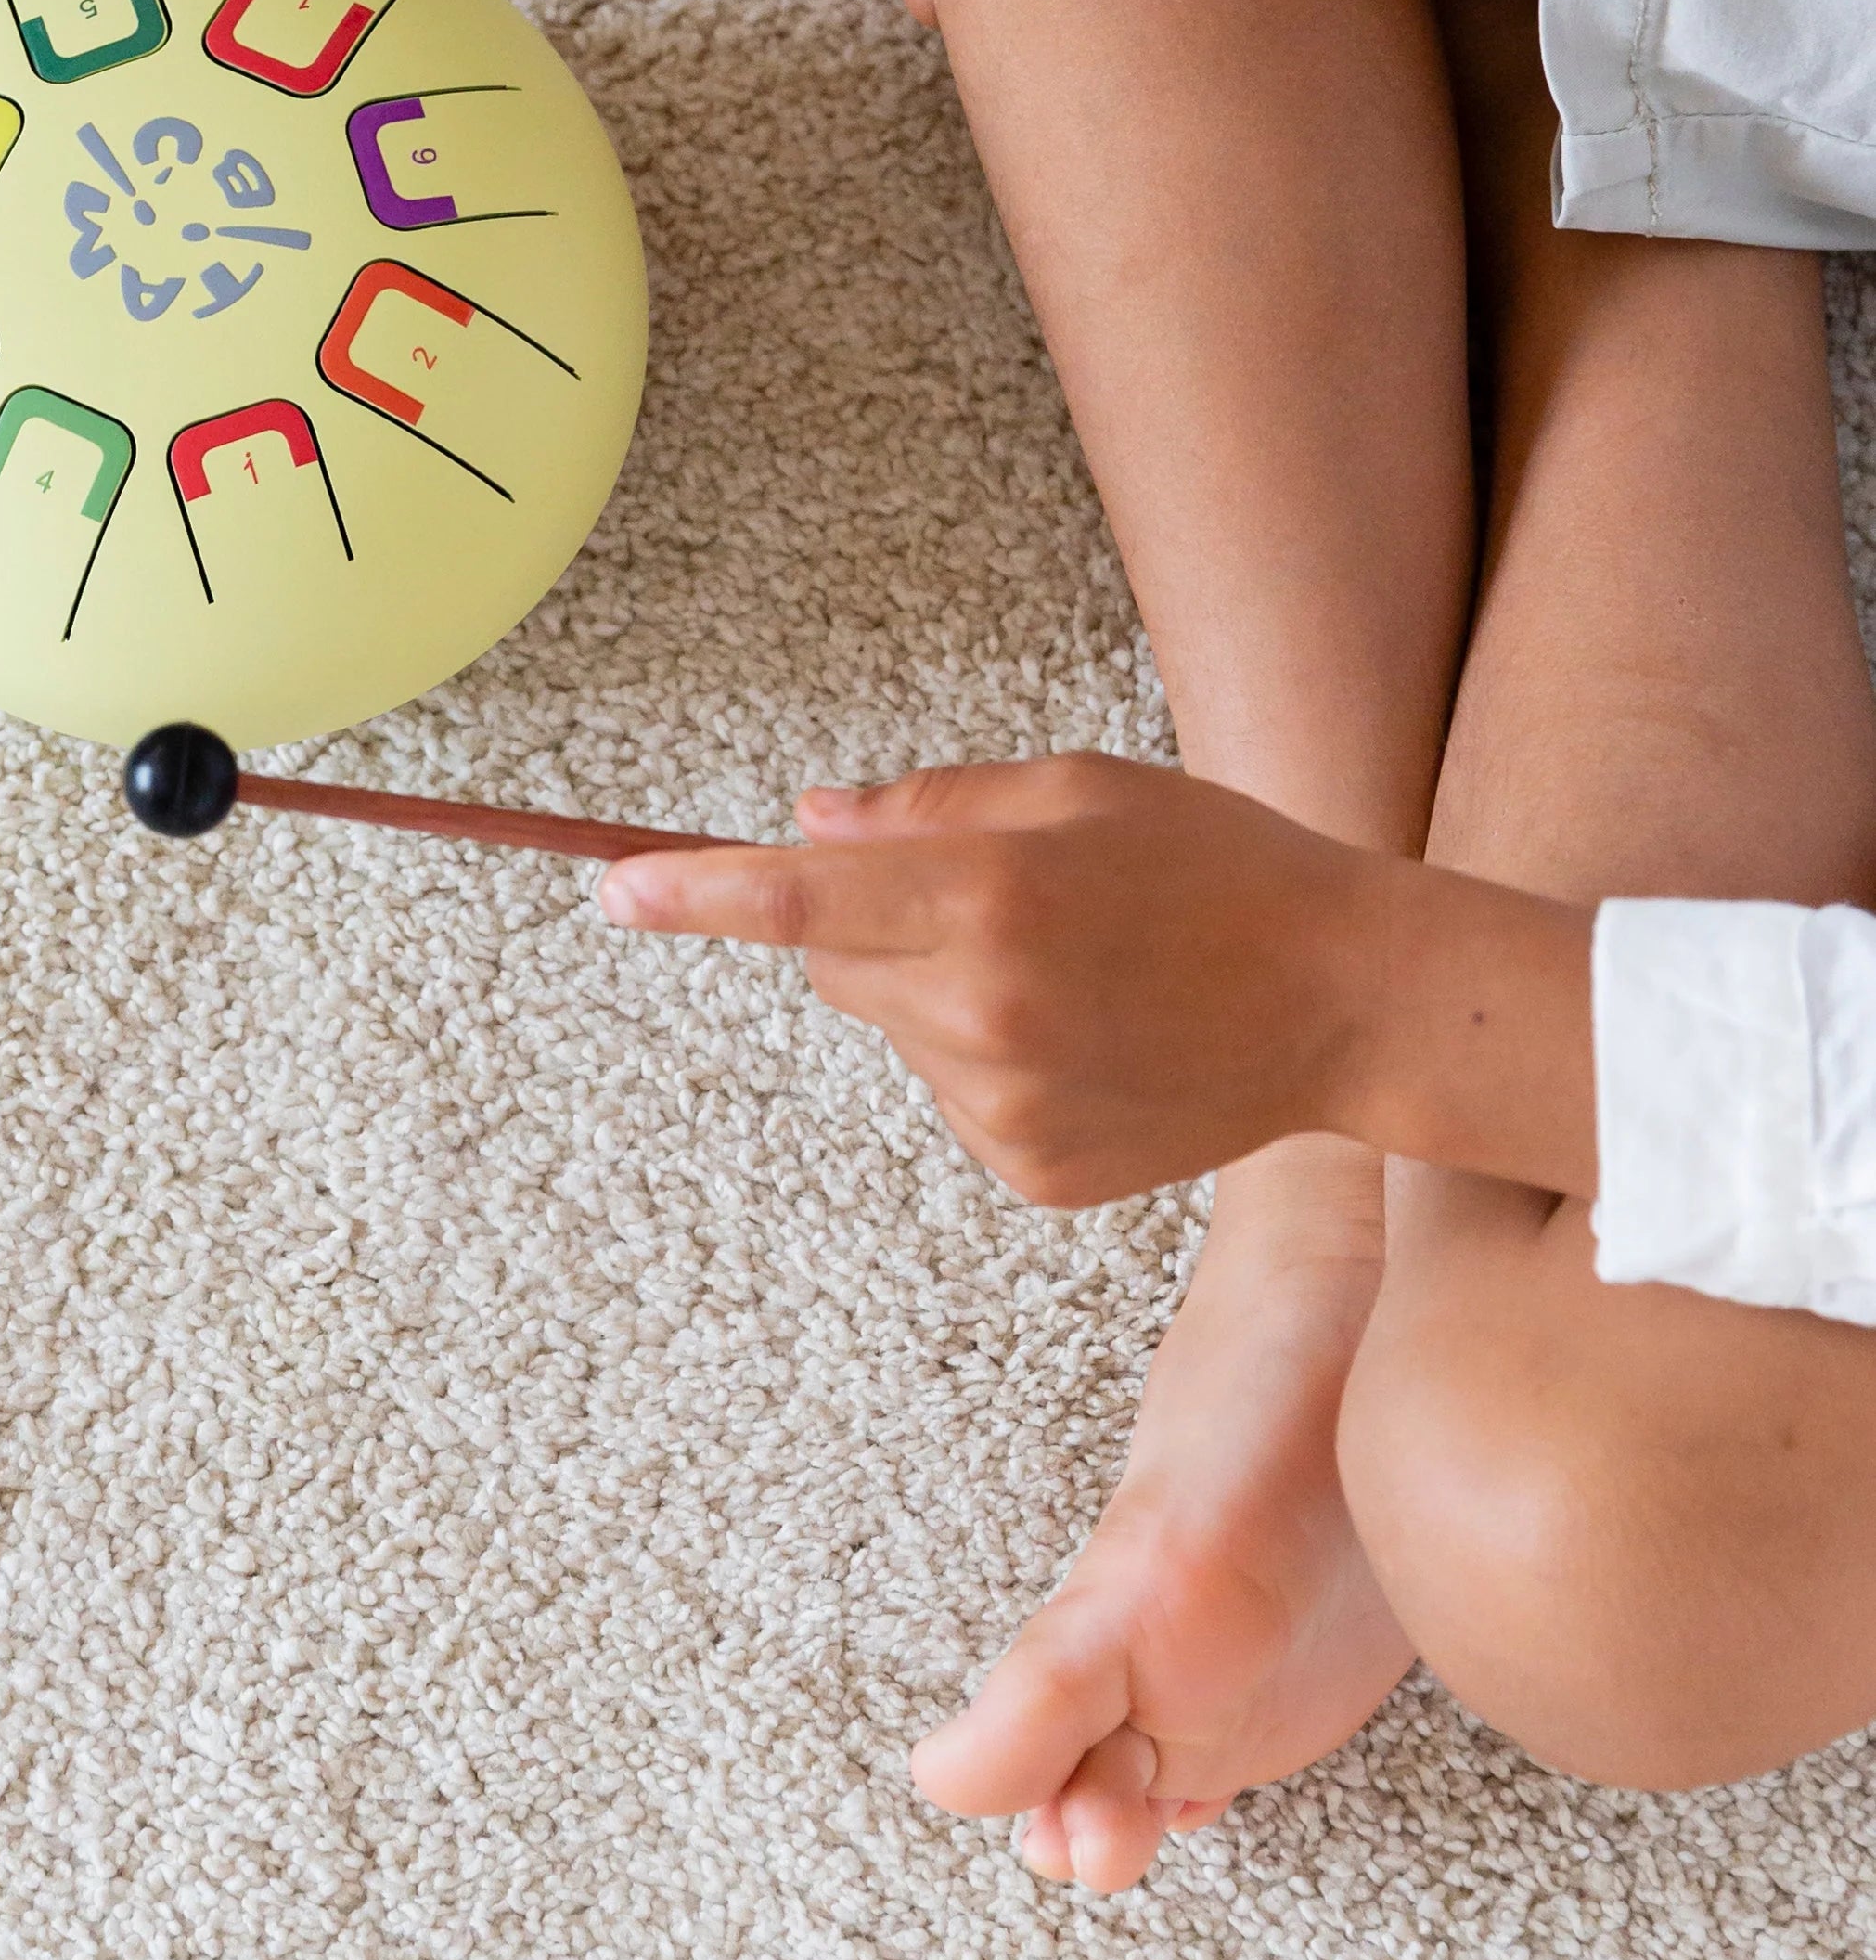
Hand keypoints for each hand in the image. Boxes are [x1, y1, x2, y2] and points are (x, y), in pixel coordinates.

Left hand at [600, 754, 1599, 1203]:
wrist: (1346, 1002)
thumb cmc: (1218, 865)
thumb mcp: (1079, 788)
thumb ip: (930, 806)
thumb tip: (809, 822)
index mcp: (992, 896)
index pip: (802, 898)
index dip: (698, 894)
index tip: (613, 891)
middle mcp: (983, 1010)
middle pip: (834, 965)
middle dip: (870, 923)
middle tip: (995, 900)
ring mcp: (1005, 1106)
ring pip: (895, 1032)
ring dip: (940, 993)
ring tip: (1074, 973)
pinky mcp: (1030, 1171)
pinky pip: (953, 1096)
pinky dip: (991, 1061)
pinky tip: (1092, 1038)